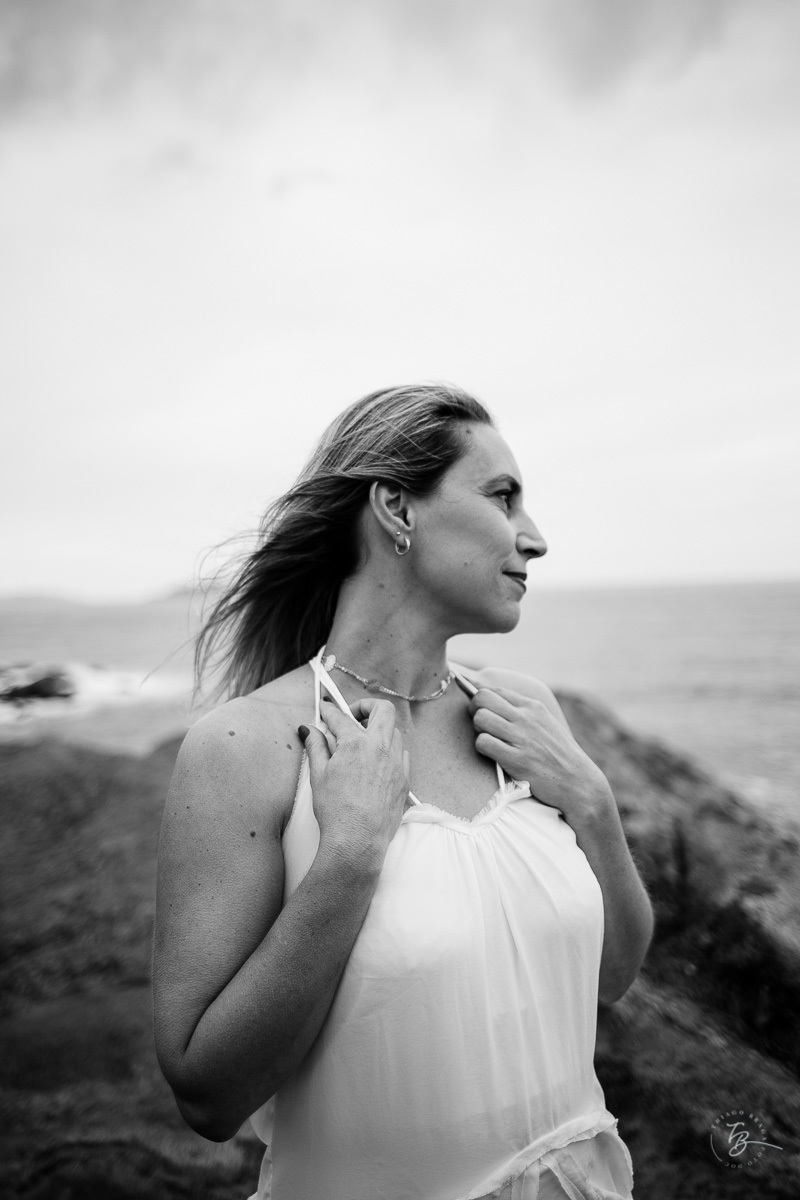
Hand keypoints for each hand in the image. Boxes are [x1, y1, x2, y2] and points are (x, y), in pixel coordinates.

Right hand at [299, 697, 409, 867]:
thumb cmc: (336, 810)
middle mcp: (380, 747)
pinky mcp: (404, 778)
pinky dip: (391, 750)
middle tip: (353, 716)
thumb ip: (316, 747)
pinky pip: (402, 753)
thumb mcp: (318, 775)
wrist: (358, 839)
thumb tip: (309, 730)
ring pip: (395, 731)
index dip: (329, 710)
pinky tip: (378, 760)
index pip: (340, 717)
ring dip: (380, 729)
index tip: (325, 709)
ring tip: (364, 740)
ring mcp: (396, 762)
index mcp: (356, 743)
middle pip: (382, 710)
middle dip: (367, 706)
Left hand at [467, 686, 611, 824]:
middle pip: (482, 698)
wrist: (578, 782)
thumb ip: (524, 712)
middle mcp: (526, 718)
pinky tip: (492, 755)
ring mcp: (521, 738)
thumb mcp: (546, 723)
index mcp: (532, 707)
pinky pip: (484, 743)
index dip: (480, 699)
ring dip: (478, 730)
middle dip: (474, 710)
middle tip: (481, 726)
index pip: (494, 690)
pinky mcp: (516, 759)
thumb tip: (497, 702)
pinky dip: (482, 748)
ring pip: (480, 718)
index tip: (478, 710)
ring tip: (489, 741)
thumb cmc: (558, 755)